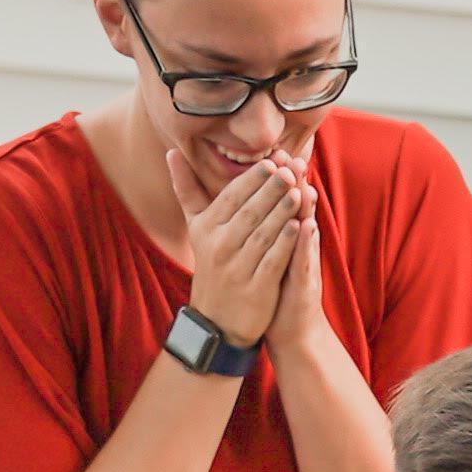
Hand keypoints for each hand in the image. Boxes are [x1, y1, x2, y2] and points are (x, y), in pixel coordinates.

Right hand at [169, 144, 298, 349]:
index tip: (272, 160)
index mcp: (206, 229)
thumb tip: (171, 152)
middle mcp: (219, 247)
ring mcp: (237, 269)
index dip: (253, 179)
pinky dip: (286, 243)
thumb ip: (187, 189)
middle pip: (249, 212)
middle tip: (290, 170)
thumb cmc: (212, 264)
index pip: (232, 196)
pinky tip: (300, 226)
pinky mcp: (255, 288)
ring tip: (299, 192)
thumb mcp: (196, 227)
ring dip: (282, 212)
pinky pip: (272, 261)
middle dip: (271, 190)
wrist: (217, 319)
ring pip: (263, 234)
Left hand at [262, 161, 327, 355]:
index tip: (274, 153)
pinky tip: (305, 226)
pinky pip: (305, 259)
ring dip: (305, 206)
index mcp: (284, 234)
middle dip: (294, 183)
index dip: (280, 178)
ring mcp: (304, 261)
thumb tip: (245, 201)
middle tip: (292, 158)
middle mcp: (298, 243)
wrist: (285, 327)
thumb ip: (257, 227)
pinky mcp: (306, 282)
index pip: (284, 200)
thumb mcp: (261, 254)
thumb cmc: (270, 285)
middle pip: (298, 207)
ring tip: (303, 183)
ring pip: (306, 227)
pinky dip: (305, 242)